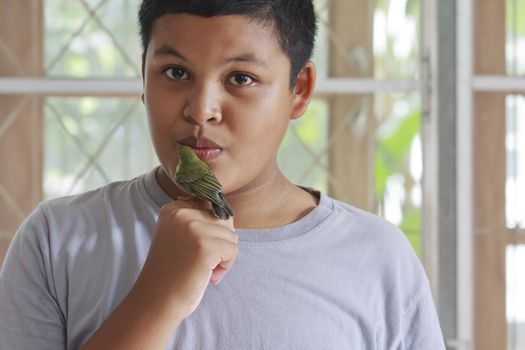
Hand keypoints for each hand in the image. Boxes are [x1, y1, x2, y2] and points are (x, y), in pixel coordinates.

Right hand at [133, 198, 237, 319]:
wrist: (156, 301)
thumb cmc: (172, 272)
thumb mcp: (180, 237)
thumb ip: (199, 222)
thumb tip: (230, 218)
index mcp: (174, 209)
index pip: (212, 208)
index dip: (211, 233)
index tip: (194, 250)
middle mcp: (181, 213)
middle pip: (224, 221)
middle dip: (220, 244)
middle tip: (201, 263)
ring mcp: (193, 229)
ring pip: (231, 236)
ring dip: (223, 257)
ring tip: (203, 270)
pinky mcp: (205, 246)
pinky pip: (233, 250)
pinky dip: (226, 266)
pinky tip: (209, 276)